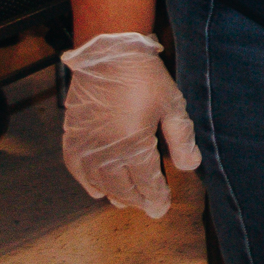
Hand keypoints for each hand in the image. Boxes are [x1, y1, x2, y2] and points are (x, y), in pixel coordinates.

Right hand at [60, 31, 200, 218]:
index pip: (146, 181)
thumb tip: (191, 166)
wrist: (109, 55)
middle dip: (137, 200)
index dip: (156, 196)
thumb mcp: (172, 104)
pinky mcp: (72, 137)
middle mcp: (107, 150)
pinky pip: (76, 169)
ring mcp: (87, 145)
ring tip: (125, 203)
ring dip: (113, 195)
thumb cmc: (144, 77)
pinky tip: (95, 190)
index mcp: (134, 144)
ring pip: (99, 182)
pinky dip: (85, 183)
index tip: (162, 207)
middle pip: (122, 186)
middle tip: (148, 208)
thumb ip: (182, 137)